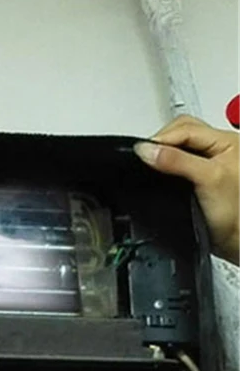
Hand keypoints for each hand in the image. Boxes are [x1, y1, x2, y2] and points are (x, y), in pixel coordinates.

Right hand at [134, 116, 238, 265]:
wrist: (235, 241)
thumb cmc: (235, 214)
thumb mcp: (208, 179)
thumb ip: (178, 161)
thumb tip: (146, 150)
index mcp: (227, 141)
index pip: (185, 129)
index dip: (161, 139)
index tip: (140, 152)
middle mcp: (217, 149)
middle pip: (180, 133)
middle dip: (161, 143)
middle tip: (144, 157)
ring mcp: (206, 164)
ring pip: (176, 148)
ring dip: (161, 155)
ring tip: (149, 165)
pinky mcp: (196, 179)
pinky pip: (174, 164)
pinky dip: (163, 167)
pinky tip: (157, 174)